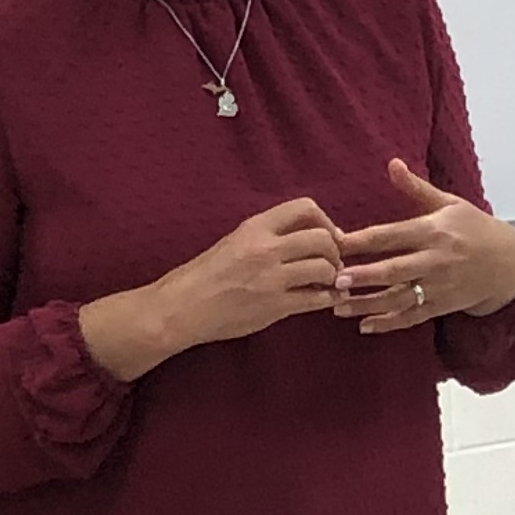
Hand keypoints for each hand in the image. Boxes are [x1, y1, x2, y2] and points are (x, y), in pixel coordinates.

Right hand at [151, 197, 346, 351]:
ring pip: (325, 268)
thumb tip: (307, 234)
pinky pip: (318, 299)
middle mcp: (265, 249)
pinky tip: (329, 298)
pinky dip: (330, 297)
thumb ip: (268, 235)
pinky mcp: (275, 306)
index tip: (326, 235)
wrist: (180, 307)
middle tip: (331, 262)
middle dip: (334, 251)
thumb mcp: (234, 241)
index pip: (305, 207)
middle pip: (322, 239)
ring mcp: (271, 278)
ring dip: (333, 275)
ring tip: (327, 281)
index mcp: (254, 228)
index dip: (324, 221)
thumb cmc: (204, 275)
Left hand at [333, 159, 514, 333]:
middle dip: (364, 276)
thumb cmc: (474, 228)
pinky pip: (414, 317)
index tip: (335, 243)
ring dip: (368, 304)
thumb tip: (392, 163)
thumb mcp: (449, 203)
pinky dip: (390, 323)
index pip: (391, 235)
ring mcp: (441, 285)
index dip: (362, 240)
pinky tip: (365, 325)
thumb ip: (416, 188)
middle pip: (395, 269)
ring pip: (400, 297)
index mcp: (433, 231)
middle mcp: (436, 259)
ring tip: (338, 307)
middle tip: (334, 280)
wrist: (508, 262)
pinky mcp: (444, 305)